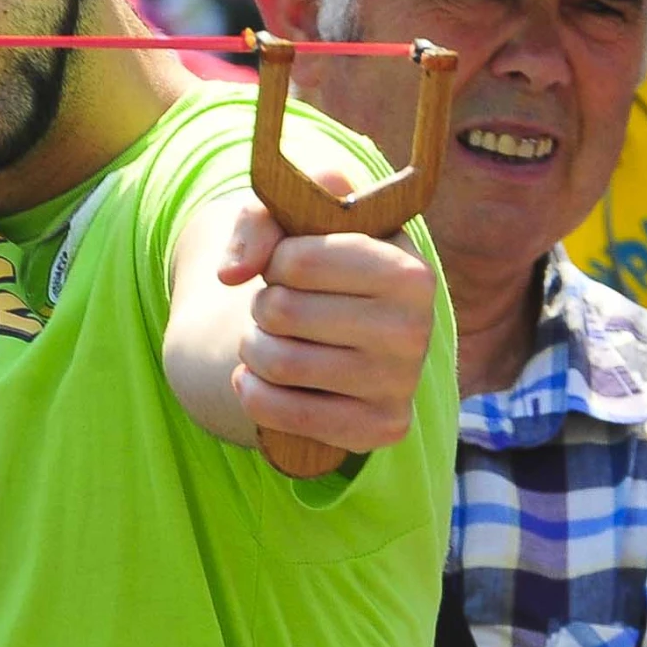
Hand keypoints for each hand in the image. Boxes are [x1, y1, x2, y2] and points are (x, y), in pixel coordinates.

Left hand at [215, 167, 434, 453]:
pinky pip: (286, 414)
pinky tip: (258, 379)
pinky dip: (254, 393)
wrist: (348, 330)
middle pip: (282, 312)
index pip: (299, 260)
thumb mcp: (296, 218)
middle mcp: (415, 330)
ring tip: (269, 340)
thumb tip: (231, 275)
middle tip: (277, 309)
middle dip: (262, 307)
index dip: (276, 261)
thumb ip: (257, 221)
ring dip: (253, 349)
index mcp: (409, 272)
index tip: (290, 266)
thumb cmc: (322, 262)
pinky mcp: (380, 428)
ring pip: (278, 363)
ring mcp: (400, 384)